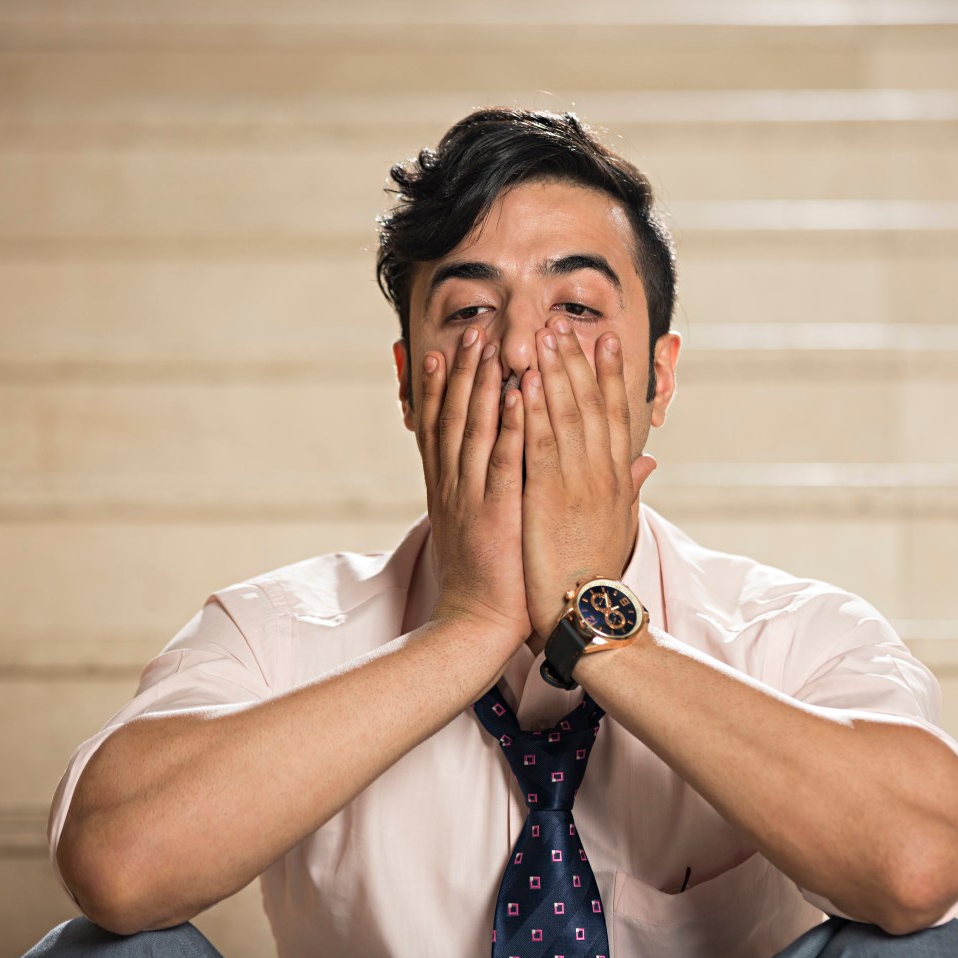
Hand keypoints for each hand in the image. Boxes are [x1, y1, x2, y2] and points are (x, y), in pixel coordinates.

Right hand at [416, 327, 530, 642]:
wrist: (476, 623)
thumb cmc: (487, 582)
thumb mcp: (479, 531)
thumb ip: (485, 496)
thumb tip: (488, 474)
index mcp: (448, 491)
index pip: (439, 430)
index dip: (440, 390)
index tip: (441, 354)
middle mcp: (453, 486)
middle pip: (452, 419)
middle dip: (462, 373)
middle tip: (470, 334)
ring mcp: (472, 496)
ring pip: (474, 429)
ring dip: (482, 385)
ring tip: (488, 347)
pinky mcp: (496, 511)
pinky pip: (503, 459)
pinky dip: (510, 424)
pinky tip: (518, 394)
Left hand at [520, 317, 656, 639]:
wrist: (588, 614)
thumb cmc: (596, 571)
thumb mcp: (620, 523)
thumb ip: (630, 485)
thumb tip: (647, 458)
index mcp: (615, 478)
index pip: (615, 414)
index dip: (610, 374)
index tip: (604, 339)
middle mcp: (600, 473)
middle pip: (591, 404)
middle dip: (577, 361)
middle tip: (564, 323)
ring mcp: (577, 483)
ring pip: (566, 416)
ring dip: (555, 373)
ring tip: (543, 336)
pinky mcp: (548, 498)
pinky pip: (539, 446)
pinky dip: (534, 412)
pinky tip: (526, 382)